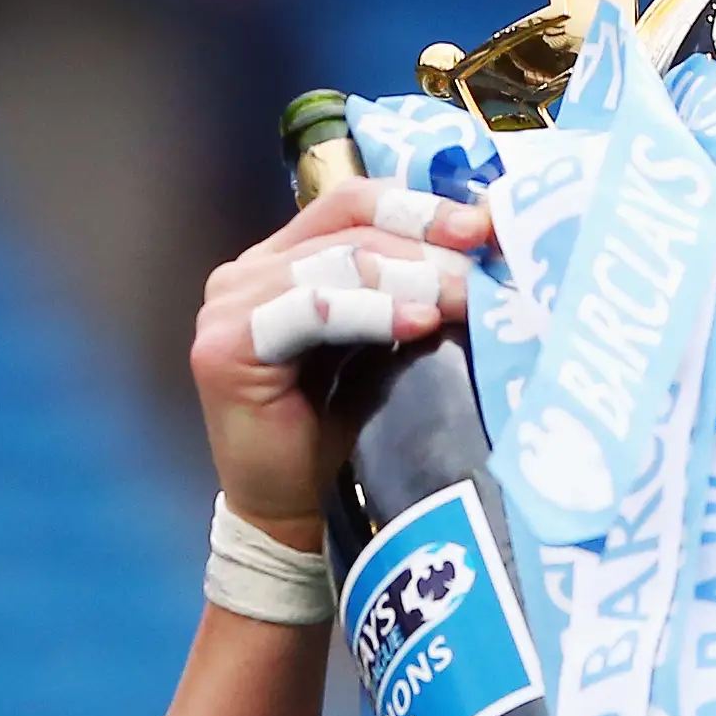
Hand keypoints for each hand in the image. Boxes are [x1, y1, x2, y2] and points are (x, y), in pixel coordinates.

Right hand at [189, 181, 492, 548]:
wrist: (292, 511)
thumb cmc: (343, 435)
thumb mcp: (384, 348)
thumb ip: (407, 296)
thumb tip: (482, 260)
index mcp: (285, 258)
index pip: (354, 205)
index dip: (420, 207)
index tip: (484, 225)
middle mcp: (251, 269)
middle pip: (350, 229)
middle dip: (427, 246)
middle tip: (487, 267)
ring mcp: (232, 303)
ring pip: (336, 264)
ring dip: (411, 277)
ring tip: (465, 297)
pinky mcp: (227, 344)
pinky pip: (310, 310)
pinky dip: (370, 313)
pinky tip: (418, 323)